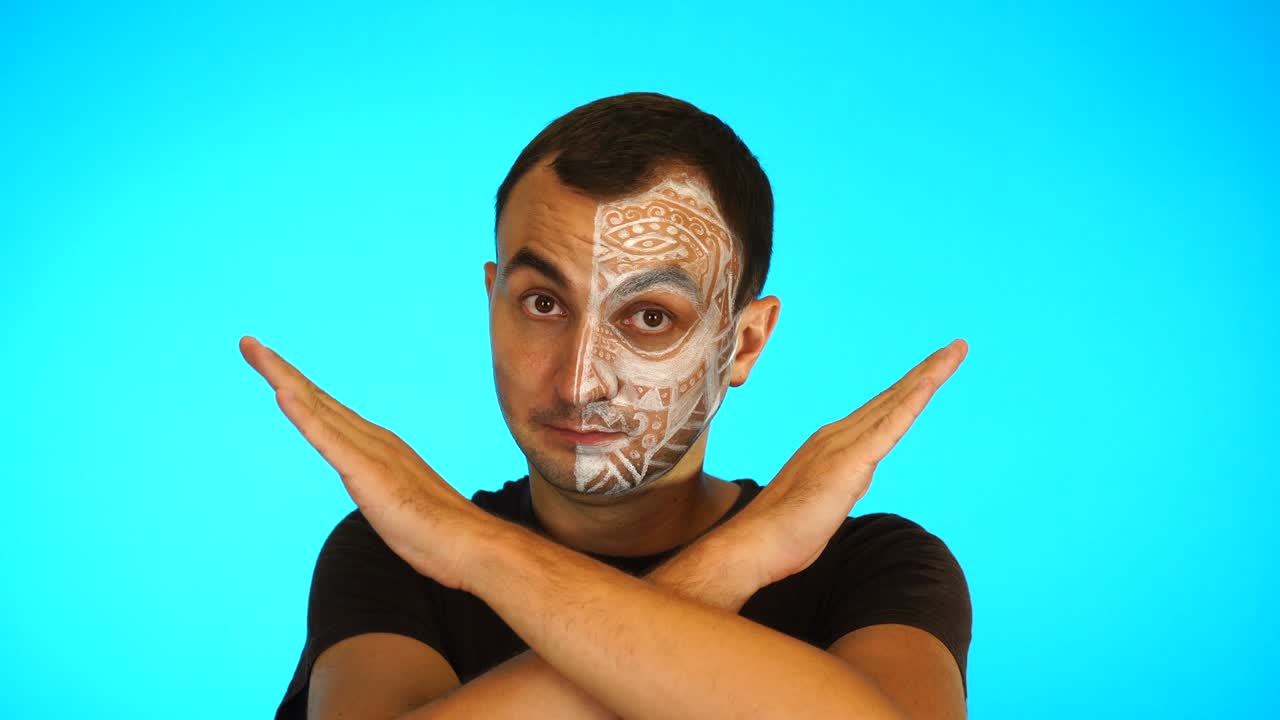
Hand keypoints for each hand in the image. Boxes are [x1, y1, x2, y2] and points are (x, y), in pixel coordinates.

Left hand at [239, 335, 492, 589]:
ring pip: (317, 407)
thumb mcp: (398, 507)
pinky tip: (281, 393)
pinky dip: (303, 413)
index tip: (270, 366)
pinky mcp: (366, 471)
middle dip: (280, 369)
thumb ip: (383, 493)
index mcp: (378, 447)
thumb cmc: (439, 534)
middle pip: (316, 399)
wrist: (469, 543)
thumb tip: (380, 498)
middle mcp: (373, 438)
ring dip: (283, 377)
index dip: (298, 389)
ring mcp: (369, 451)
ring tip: (255, 352)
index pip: (328, 412)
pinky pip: (327, 437)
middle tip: (248, 343)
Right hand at [716, 339, 968, 587]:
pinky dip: (912, 401)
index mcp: (832, 444)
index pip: (880, 412)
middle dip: (927, 370)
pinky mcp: (850, 461)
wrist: (756, 543)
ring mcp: (843, 444)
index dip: (908, 390)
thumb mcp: (824, 503)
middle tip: (956, 347)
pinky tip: (931, 383)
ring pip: (896, 402)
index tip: (933, 371)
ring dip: (928, 375)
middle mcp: (837, 435)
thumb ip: (842, 485)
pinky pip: (889, 426)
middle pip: (892, 397)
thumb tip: (854, 480)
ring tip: (954, 352)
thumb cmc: (785, 532)